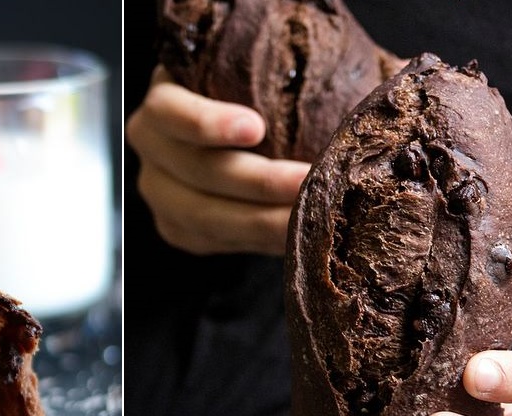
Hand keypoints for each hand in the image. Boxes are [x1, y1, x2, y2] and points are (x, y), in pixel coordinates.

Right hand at [125, 65, 309, 255]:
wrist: (240, 139)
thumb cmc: (260, 99)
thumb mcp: (264, 78)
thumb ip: (284, 78)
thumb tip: (359, 80)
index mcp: (165, 99)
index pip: (169, 112)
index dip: (207, 123)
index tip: (256, 128)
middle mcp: (152, 146)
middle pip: (195, 171)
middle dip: (257, 182)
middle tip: (307, 183)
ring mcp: (159, 191)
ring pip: (204, 215)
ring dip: (260, 220)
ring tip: (306, 220)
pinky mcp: (176, 227)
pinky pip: (212, 240)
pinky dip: (253, 241)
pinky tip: (290, 237)